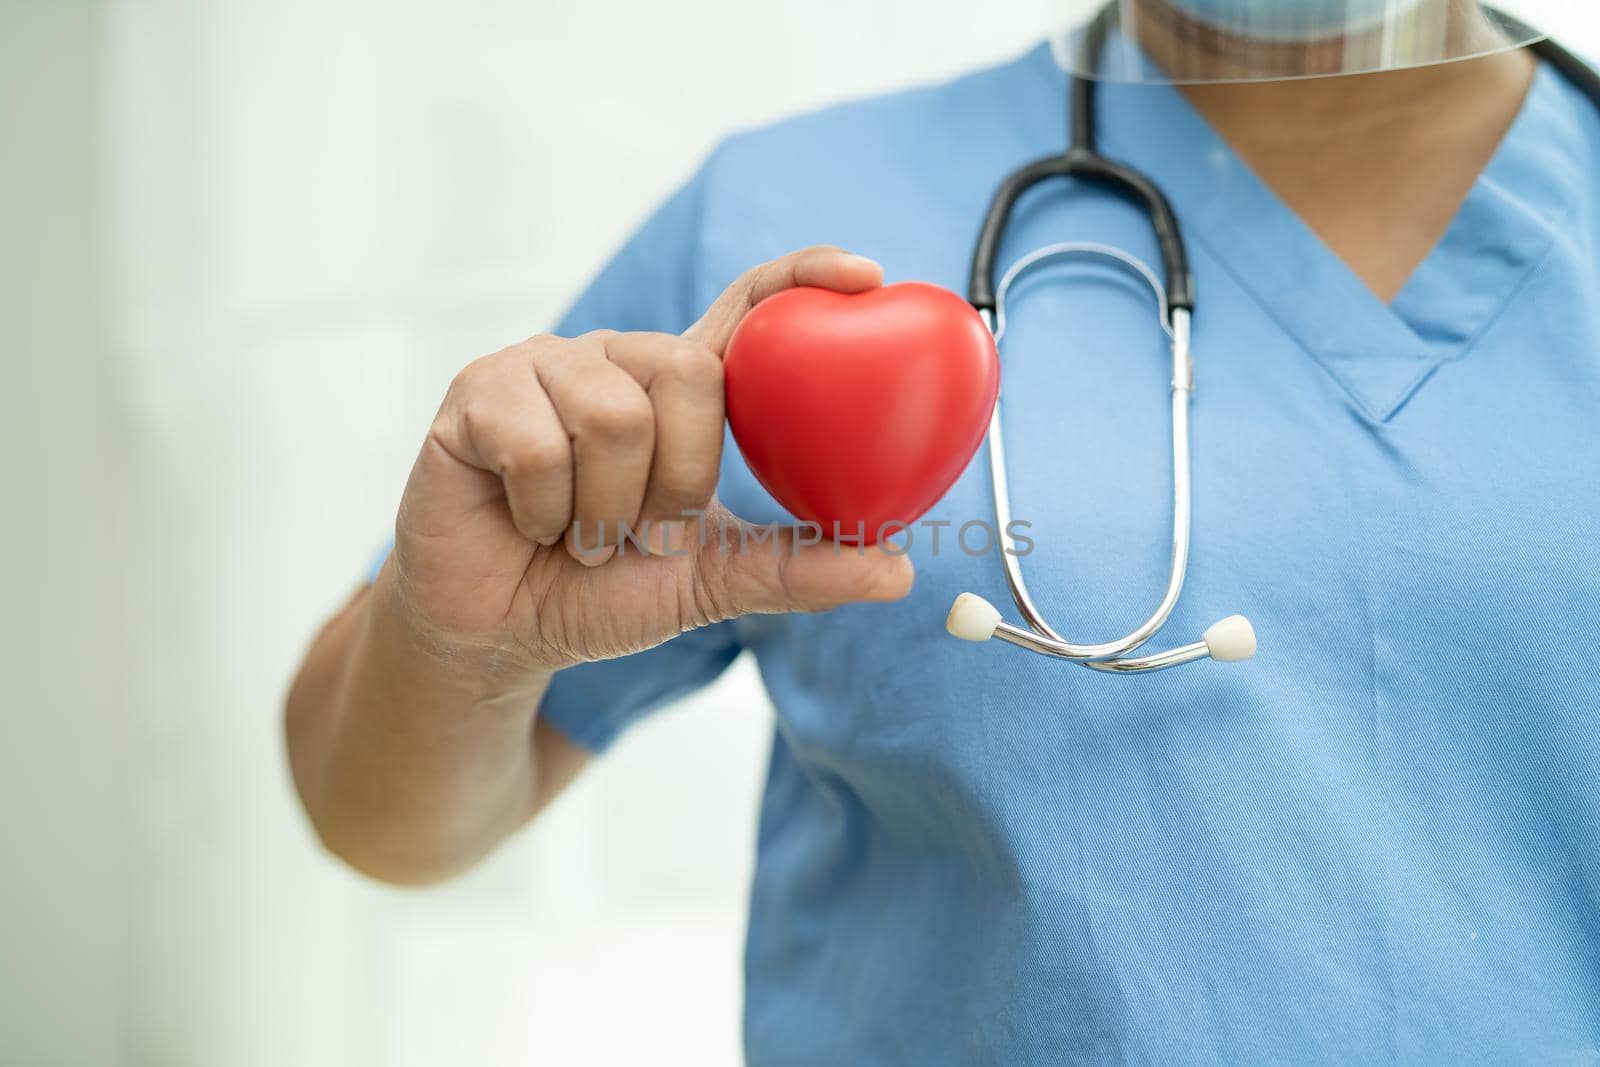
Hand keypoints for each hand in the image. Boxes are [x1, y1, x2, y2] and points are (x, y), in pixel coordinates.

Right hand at [384, 247, 914, 675]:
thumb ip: (797, 570)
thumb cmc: (600, 591)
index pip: (745, 308)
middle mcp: (615, 359)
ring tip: (580, 534)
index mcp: (676, 387)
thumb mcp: (712, 582)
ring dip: (605, 508)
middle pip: (688, 371)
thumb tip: (899, 570)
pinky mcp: (476, 391)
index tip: (867, 277)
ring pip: (614, 413)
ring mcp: (542, 366)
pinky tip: (528, 522)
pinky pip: (540, 445)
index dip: (801, 278)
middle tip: (641, 531)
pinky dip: (545, 513)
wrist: (499, 632)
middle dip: (677, 478)